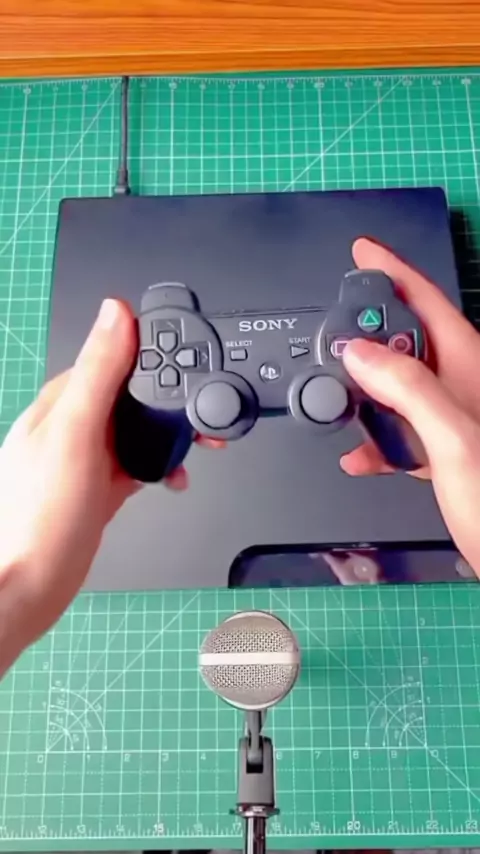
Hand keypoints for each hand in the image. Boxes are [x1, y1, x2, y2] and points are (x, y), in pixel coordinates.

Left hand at [0, 299, 220, 673]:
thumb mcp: (76, 434)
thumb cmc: (42, 516)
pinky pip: (139, 463)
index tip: (189, 356)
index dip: (152, 354)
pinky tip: (174, 478)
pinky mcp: (101, 486)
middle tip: (204, 413)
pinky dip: (162, 465)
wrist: (33, 585)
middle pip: (133, 394)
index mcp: (63, 401)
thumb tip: (116, 313)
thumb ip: (99, 373)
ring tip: (200, 446)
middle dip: (171, 399)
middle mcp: (75, 424)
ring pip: (140, 429)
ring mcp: (88, 457)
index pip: (113, 357)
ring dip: (172, 433)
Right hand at [342, 238, 479, 577]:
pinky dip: (376, 440)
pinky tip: (359, 456)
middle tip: (337, 334)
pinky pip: (401, 431)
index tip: (363, 251)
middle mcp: (460, 387)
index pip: (427, 301)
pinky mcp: (443, 452)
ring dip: (366, 392)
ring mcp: (453, 419)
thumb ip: (407, 387)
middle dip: (370, 333)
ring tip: (339, 399)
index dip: (393, 272)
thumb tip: (360, 352)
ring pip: (399, 386)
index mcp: (467, 367)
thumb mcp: (452, 437)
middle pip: (409, 340)